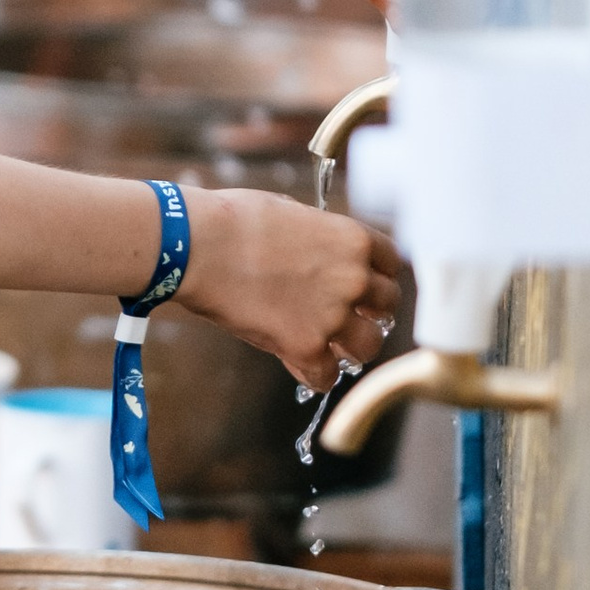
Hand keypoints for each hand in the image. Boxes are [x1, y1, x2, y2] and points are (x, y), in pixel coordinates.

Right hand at [179, 184, 401, 392]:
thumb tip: (317, 249)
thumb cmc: (233, 221)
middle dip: (369, 314)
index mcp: (353, 240)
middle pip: (387, 308)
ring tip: (330, 348)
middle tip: (349, 319)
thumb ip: (317, 237)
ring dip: (350, 349)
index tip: (365, 289)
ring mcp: (332, 316)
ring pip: (367, 348)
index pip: (391, 265)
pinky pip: (325, 377)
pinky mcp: (305, 347)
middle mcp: (353, 279)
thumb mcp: (290, 213)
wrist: (198, 246)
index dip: (378, 278)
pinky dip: (313, 374)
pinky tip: (298, 364)